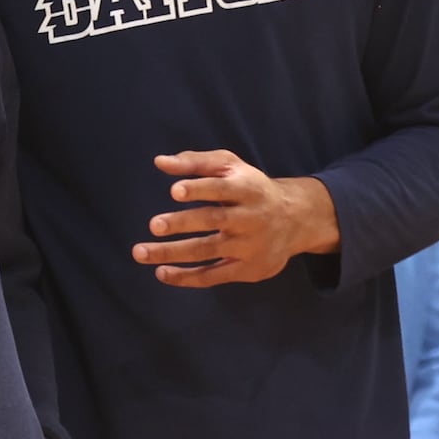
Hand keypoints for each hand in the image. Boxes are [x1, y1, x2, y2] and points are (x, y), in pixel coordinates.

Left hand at [131, 150, 339, 287]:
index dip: (198, 189)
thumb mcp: (230, 166)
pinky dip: (187, 277)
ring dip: (173, 253)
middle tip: (154, 225)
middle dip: (182, 223)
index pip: (221, 188)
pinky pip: (214, 276)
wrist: (297, 219)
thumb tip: (159, 162)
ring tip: (141, 252)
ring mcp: (250, 246)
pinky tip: (161, 273)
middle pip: (214, 221)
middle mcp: (251, 218)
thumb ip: (196, 162)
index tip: (174, 191)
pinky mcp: (248, 269)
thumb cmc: (251, 188)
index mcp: (247, 188)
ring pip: (208, 250)